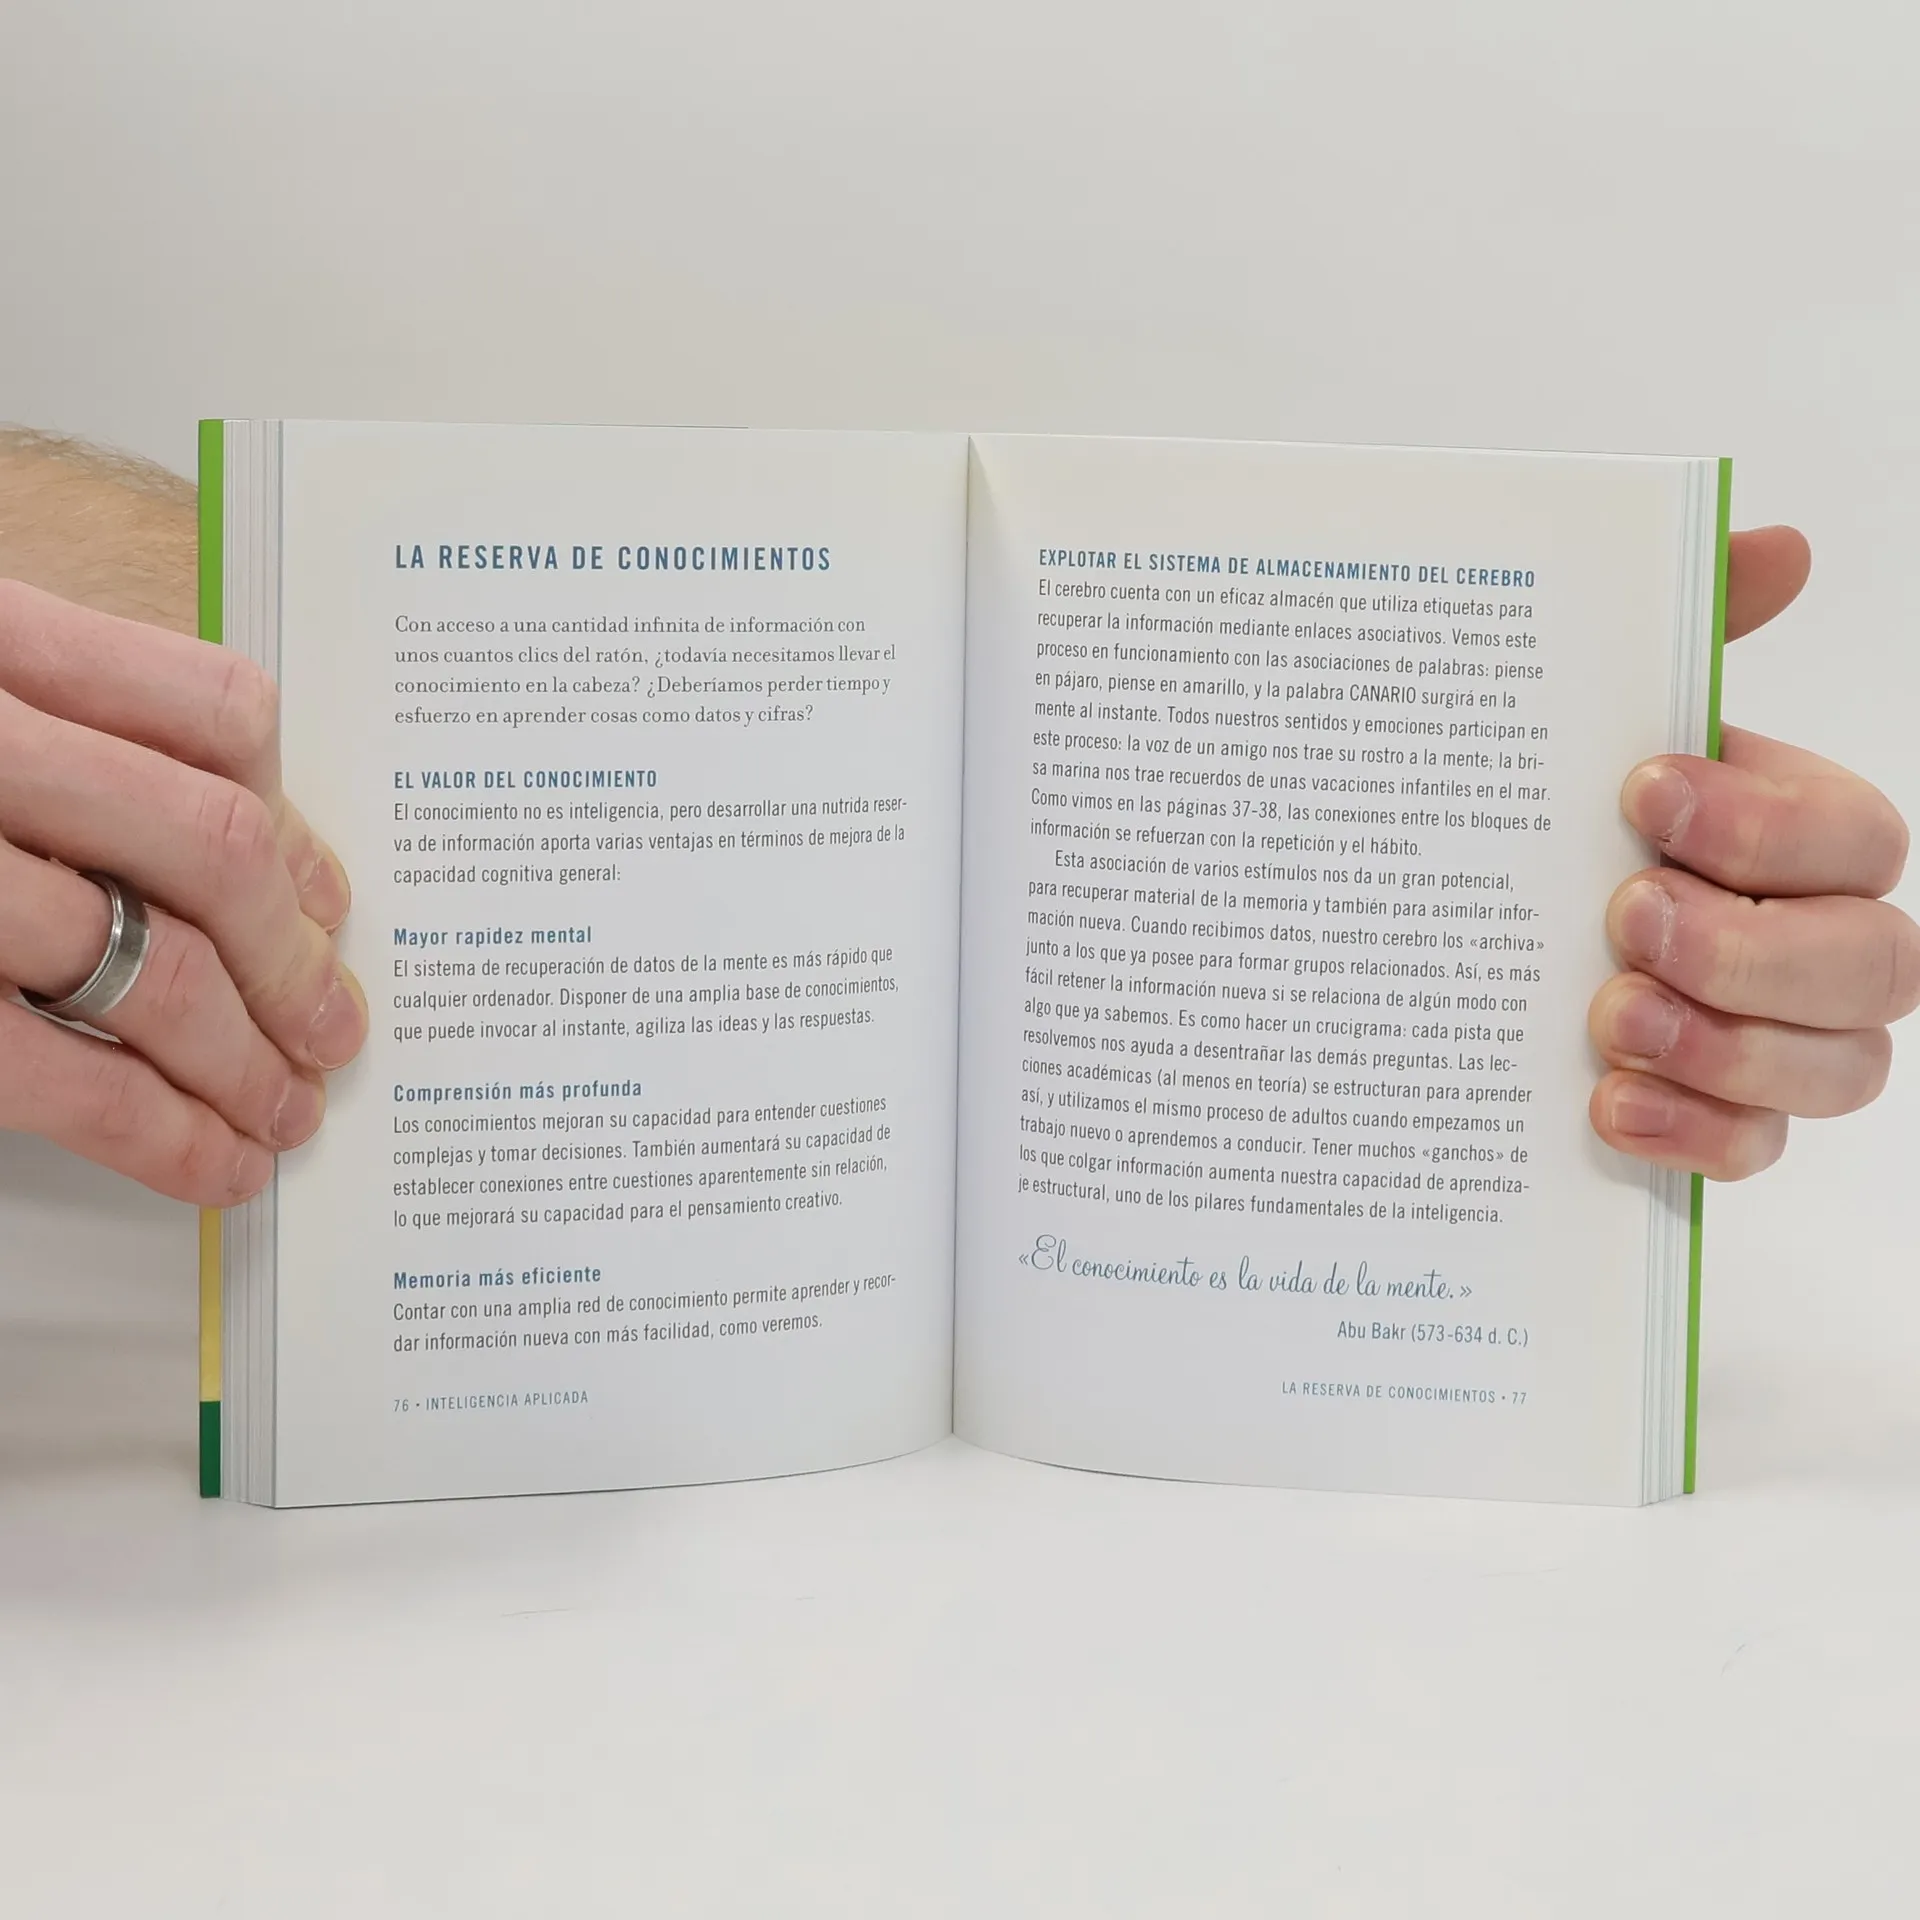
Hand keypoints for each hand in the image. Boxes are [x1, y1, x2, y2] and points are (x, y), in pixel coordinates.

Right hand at [0, 580, 366, 1203]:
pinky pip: (53, 1070)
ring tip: (287, 1114)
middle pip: (208, 844)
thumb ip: (62, 718)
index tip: (324, 899)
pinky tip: (212, 1165)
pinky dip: (159, 1131)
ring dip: (248, 1060)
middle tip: (336, 1030)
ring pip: (155, 968)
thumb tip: (251, 844)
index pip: (214, 707)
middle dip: (294, 959)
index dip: (293, 818)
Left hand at [1590, 528, 1919, 1178]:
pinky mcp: (1720, 1120)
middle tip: (1625, 917)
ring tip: (1609, 1021)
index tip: (1640, 792)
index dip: (1766, 822)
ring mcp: (1779, 1041)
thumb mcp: (1598, 721)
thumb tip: (1777, 544)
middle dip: (1750, 947)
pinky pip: (1757, 1150)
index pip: (1854, 836)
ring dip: (1728, 1048)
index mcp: (1799, 834)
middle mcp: (1816, 941)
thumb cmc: (1561, 815)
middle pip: (1875, 964)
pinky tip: (1606, 1108)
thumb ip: (1691, 635)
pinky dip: (1694, 1133)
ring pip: (1841, 1070)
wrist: (1462, 921)